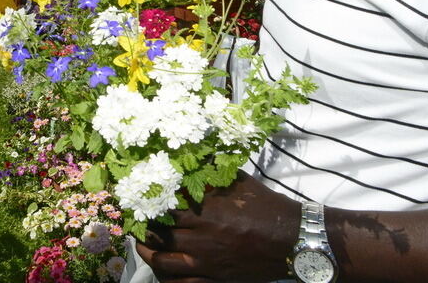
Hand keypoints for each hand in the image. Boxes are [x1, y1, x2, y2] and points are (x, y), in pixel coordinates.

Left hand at [137, 172, 299, 281]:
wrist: (293, 239)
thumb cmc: (266, 206)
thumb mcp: (237, 181)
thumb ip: (211, 172)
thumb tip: (190, 156)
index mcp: (206, 211)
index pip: (164, 207)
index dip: (147, 203)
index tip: (136, 197)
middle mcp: (202, 237)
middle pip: (159, 234)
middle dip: (143, 227)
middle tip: (133, 220)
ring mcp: (207, 262)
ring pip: (164, 260)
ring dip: (147, 252)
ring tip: (140, 244)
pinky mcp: (216, 278)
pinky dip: (166, 277)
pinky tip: (160, 270)